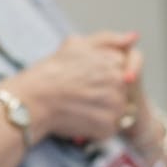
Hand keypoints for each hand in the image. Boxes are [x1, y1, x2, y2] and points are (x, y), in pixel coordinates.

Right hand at [13, 31, 139, 142]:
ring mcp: (115, 105)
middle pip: (123, 92)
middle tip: (82, 94)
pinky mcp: (107, 126)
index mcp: (115, 61)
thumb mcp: (76, 44)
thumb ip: (108, 39)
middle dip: (106, 94)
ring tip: (80, 107)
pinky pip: (108, 128)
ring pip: (118, 111)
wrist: (32, 100)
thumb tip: (134, 37)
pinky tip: (79, 119)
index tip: (88, 81)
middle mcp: (119, 82)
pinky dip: (96, 127)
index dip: (105, 77)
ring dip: (102, 112)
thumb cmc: (51, 71)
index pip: (125, 71)